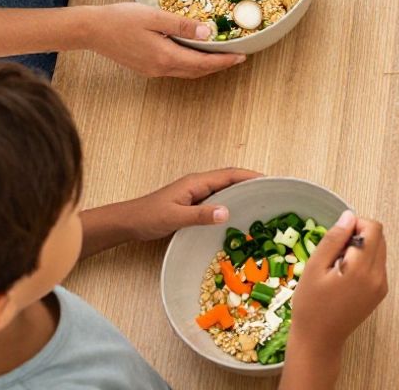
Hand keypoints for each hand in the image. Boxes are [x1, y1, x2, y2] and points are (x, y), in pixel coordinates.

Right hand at [78, 2, 245, 78]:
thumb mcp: (155, 17)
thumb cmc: (120, 19)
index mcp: (165, 57)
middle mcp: (160, 68)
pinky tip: (193, 54)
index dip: (224, 61)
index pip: (203, 63)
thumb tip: (208, 33)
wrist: (91, 30)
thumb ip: (183, 26)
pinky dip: (189, 64)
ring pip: (186, 72)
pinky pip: (174, 69)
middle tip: (236, 58)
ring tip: (220, 56)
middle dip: (218, 66)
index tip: (241, 57)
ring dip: (204, 66)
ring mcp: (152, 70)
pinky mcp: (145, 67)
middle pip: (197, 71)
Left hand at [119, 168, 262, 241]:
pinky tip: (237, 214)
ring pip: (225, 189)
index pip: (229, 175)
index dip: (250, 176)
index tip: (269, 181)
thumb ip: (200, 215)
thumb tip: (227, 212)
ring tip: (260, 202)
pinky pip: (217, 199)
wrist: (127, 222)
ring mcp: (195, 193)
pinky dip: (231, 202)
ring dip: (242, 192)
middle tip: (271, 192)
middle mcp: (198, 184)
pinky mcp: (192, 203)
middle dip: (251, 182)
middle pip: (230, 179)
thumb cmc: (148, 217)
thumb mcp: (174, 218)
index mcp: (196, 182)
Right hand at [287, 211, 387, 356]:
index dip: (356, 225)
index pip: (374, 228)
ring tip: (338, 266)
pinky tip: (344, 277)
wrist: (318, 340)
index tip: (336, 239)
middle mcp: (379, 276)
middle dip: (359, 236)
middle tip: (335, 253)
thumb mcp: (314, 267)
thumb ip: (333, 239)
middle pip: (379, 238)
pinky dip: (364, 263)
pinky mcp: (379, 293)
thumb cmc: (310, 305)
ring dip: (361, 249)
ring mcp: (381, 286)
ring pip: (379, 251)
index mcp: (363, 268)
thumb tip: (349, 215)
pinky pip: (377, 266)